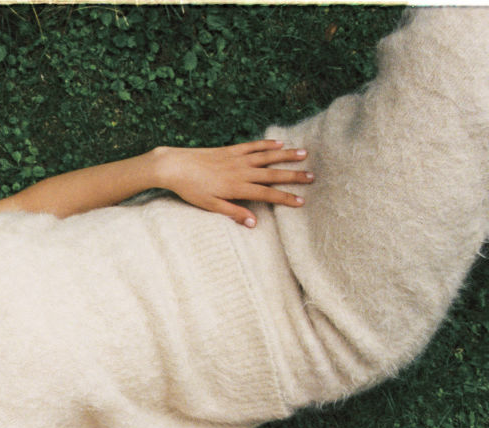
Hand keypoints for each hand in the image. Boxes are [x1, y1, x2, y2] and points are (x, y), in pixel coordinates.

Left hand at [151, 140, 313, 227]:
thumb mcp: (210, 206)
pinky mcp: (230, 149)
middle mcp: (241, 171)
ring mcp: (237, 158)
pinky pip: (252, 145)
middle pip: (272, 174)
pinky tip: (279, 143)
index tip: (302, 201)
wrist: (175, 166)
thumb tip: (254, 223)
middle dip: (294, 176)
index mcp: (237, 188)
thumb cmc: (190, 189)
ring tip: (304, 153)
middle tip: (313, 177)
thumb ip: (233, 213)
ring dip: (286, 155)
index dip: (285, 197)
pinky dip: (266, 144)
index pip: (267, 194)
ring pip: (267, 156)